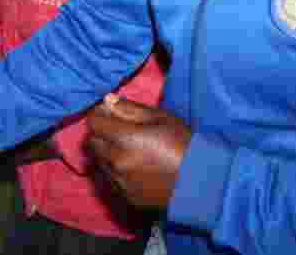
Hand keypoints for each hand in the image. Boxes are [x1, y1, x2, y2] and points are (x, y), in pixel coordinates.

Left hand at [86, 94, 191, 208]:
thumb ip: (130, 109)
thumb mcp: (161, 118)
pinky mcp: (126, 196)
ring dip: (107, 151)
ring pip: (100, 161)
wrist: (203, 184)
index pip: (94, 123)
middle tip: (117, 129)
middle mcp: (117, 161)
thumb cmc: (185, 144)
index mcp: (125, 139)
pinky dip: (116, 169)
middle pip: (92, 142)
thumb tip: (107, 100)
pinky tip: (134, 166)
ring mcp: (120, 181)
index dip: (99, 114)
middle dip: (101, 132)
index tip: (109, 112)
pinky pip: (111, 178)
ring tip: (128, 148)